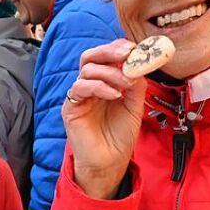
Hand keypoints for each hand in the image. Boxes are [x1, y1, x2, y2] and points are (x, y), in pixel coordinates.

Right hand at [64, 39, 146, 198]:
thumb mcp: (135, 105)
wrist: (110, 161)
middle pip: (89, 57)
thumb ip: (136, 85)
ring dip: (110, 73)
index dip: (116, 48)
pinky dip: (99, 86)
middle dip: (108, 52)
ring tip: (126, 86)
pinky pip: (80, 88)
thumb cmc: (120, 136)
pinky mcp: (70, 108)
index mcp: (103, 83)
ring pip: (87, 70)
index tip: (134, 48)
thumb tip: (139, 64)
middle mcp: (89, 86)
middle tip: (126, 54)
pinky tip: (114, 95)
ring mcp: (79, 97)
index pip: (104, 57)